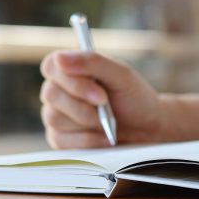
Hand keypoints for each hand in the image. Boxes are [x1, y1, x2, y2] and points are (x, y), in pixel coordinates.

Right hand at [39, 50, 173, 148]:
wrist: (147, 129)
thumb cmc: (134, 98)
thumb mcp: (121, 75)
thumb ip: (93, 62)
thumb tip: (60, 58)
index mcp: (71, 68)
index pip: (51, 66)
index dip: (72, 81)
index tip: (100, 93)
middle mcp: (59, 90)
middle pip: (51, 94)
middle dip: (83, 105)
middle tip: (108, 108)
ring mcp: (56, 115)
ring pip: (54, 118)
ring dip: (87, 122)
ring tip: (107, 123)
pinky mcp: (60, 139)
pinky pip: (60, 140)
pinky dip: (87, 140)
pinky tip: (103, 138)